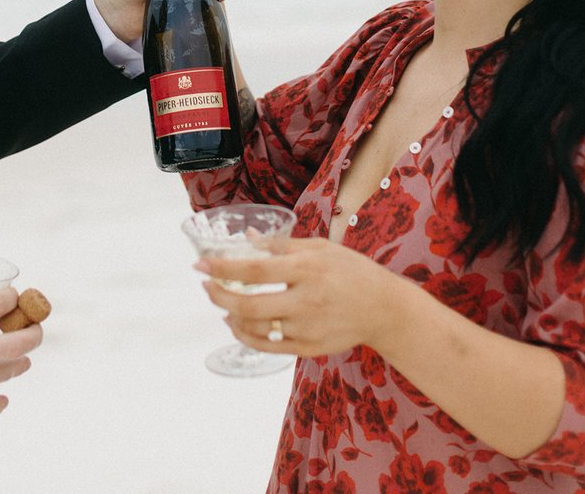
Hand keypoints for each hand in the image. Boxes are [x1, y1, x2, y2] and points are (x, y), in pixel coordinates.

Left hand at [196, 237, 400, 358]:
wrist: (384, 309)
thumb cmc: (350, 270)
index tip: (199, 264)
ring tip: (222, 302)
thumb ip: (281, 244)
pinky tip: (236, 322)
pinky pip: (268, 346)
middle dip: (218, 294)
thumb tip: (246, 236)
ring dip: (230, 315)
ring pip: (255, 328)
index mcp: (307, 268)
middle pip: (249, 304)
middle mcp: (306, 300)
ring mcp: (307, 328)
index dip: (223, 267)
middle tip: (205, 285)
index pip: (255, 269)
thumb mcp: (320, 247)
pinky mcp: (309, 348)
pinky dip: (245, 335)